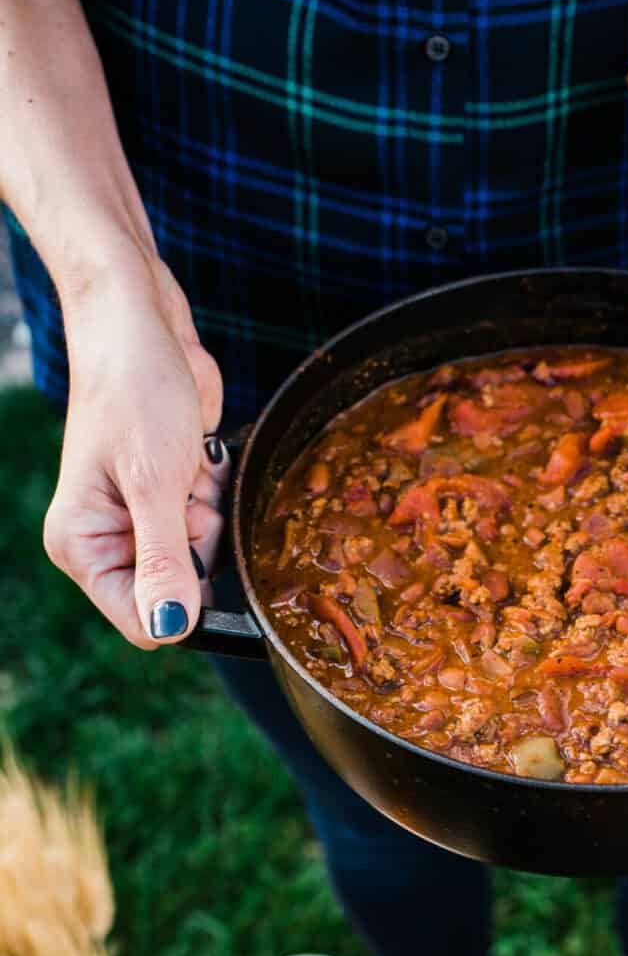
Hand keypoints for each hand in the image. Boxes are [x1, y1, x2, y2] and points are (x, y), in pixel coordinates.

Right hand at [43, 249, 228, 647]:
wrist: (143, 326)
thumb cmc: (135, 392)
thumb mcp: (154, 483)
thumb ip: (164, 561)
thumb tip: (169, 629)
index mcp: (82, 547)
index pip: (141, 621)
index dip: (181, 602)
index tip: (195, 545)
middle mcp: (107, 541)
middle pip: (180, 590)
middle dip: (200, 545)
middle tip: (185, 492)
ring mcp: (141, 519)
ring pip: (204, 555)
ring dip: (212, 514)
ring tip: (188, 466)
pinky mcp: (172, 497)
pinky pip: (213, 520)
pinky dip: (218, 492)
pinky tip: (198, 456)